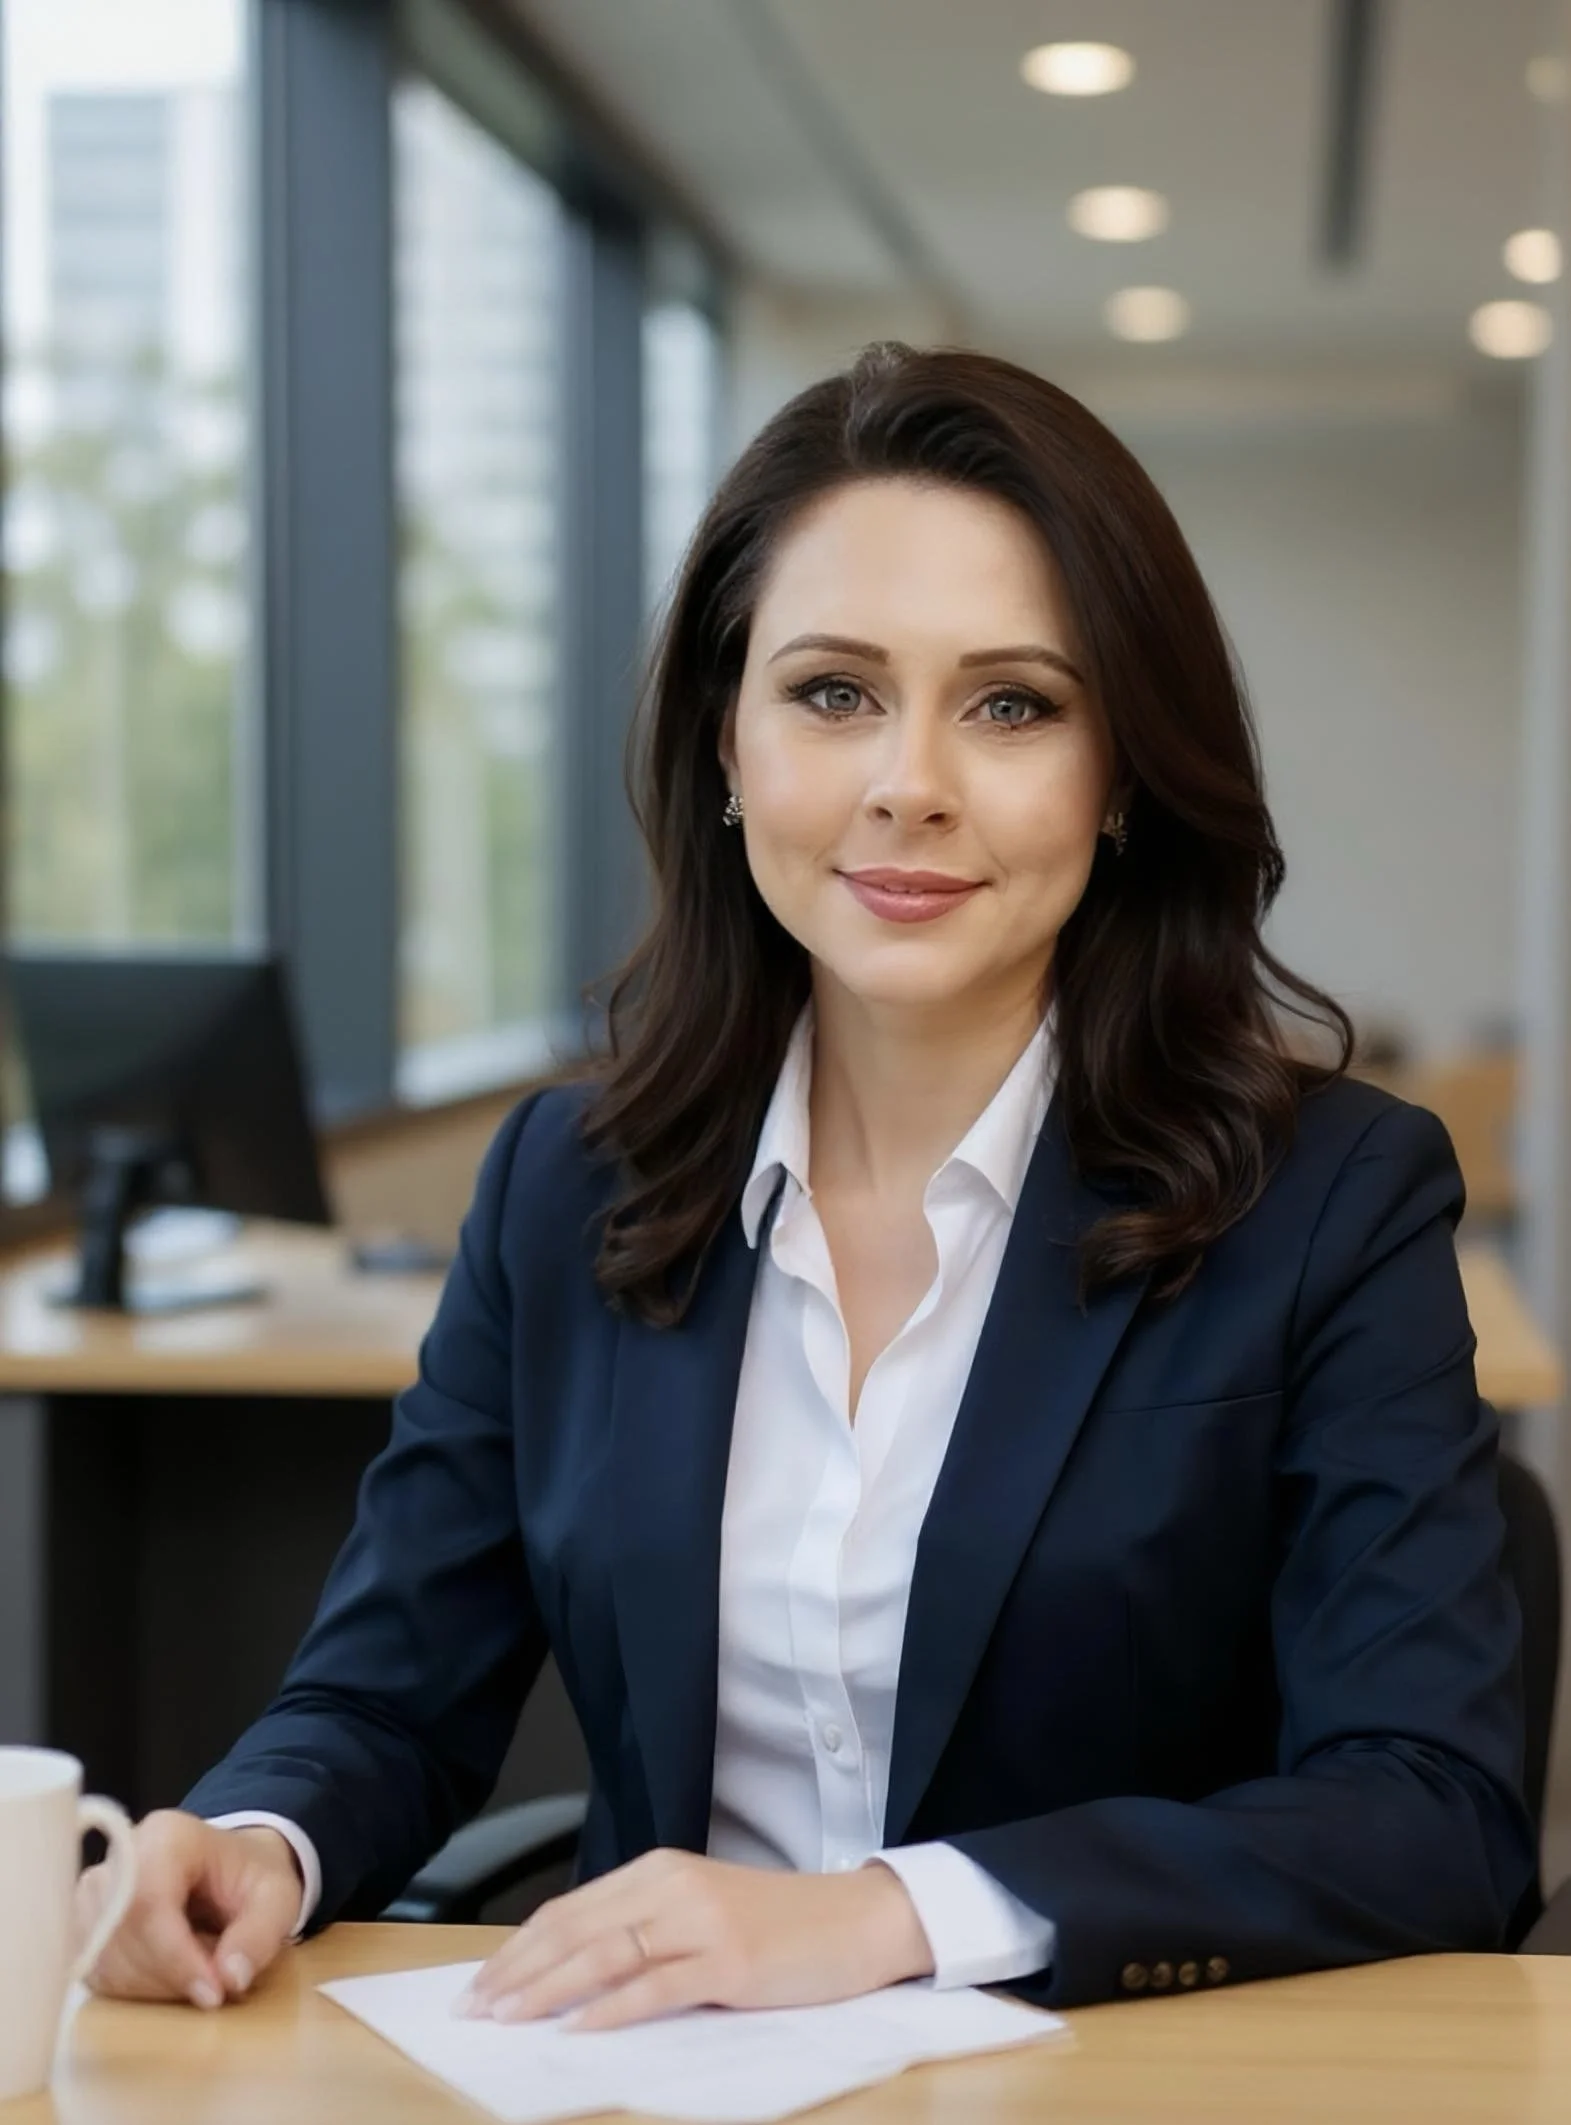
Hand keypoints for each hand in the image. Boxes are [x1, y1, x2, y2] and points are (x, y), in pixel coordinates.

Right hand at [76, 1810, 303, 2008]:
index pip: (148, 1901)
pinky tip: (168, 1979)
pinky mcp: (85, 1923)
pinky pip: (93, 1970)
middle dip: (167, 1976)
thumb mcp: (279, 1898)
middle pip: (119, 1933)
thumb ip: (260, 1934)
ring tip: (196, 1975)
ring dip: (150, 1986)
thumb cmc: (252, 1878)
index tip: (212, 1992)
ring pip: (101, 1957)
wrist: (231, 1868)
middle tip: (212, 1989)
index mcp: (168, 1836)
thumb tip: (229, 1978)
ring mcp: (96, 1890)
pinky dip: (132, 1989)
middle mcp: (121, 1857)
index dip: (174, 1956)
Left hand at [456, 1850, 934, 2031]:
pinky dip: (612, 2008)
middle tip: (472, 2009)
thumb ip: (644, 1928)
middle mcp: (672, 1886)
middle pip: (575, 1930)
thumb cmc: (777, 1924)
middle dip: (516, 1972)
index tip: (477, 1984)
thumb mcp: (700, 1912)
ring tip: (506, 2018)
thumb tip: (569, 1972)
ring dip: (547, 1989)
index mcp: (659, 1870)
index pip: (570, 1910)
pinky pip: (656, 1986)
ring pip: (604, 1954)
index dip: (518, 1948)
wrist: (856, 1919)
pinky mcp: (729, 1960)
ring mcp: (701, 1921)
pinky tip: (580, 2028)